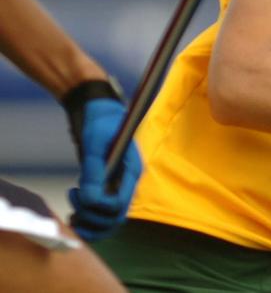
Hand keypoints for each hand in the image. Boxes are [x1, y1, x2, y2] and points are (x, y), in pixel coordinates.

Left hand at [67, 98, 141, 240]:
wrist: (100, 113)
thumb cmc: (101, 122)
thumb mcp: (95, 140)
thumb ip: (93, 169)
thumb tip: (88, 199)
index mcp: (131, 171)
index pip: (119, 204)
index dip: (98, 207)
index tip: (80, 193)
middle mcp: (126, 183)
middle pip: (114, 219)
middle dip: (91, 218)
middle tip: (74, 200)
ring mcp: (117, 188)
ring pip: (108, 223)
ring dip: (89, 224)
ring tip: (72, 212)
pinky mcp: (107, 190)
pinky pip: (101, 217)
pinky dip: (87, 223)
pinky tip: (74, 213)